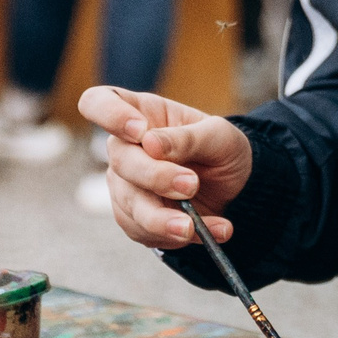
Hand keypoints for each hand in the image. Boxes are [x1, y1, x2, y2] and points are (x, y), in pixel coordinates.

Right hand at [77, 86, 255, 250]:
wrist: (238, 186)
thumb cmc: (223, 149)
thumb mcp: (219, 135)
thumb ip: (187, 137)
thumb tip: (149, 143)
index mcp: (142, 114)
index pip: (99, 102)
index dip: (109, 114)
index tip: (139, 132)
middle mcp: (125, 149)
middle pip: (120, 162)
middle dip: (156, 177)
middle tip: (191, 185)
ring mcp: (125, 185)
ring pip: (129, 203)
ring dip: (163, 218)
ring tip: (192, 226)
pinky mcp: (134, 218)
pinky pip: (144, 231)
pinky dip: (177, 235)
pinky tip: (210, 231)